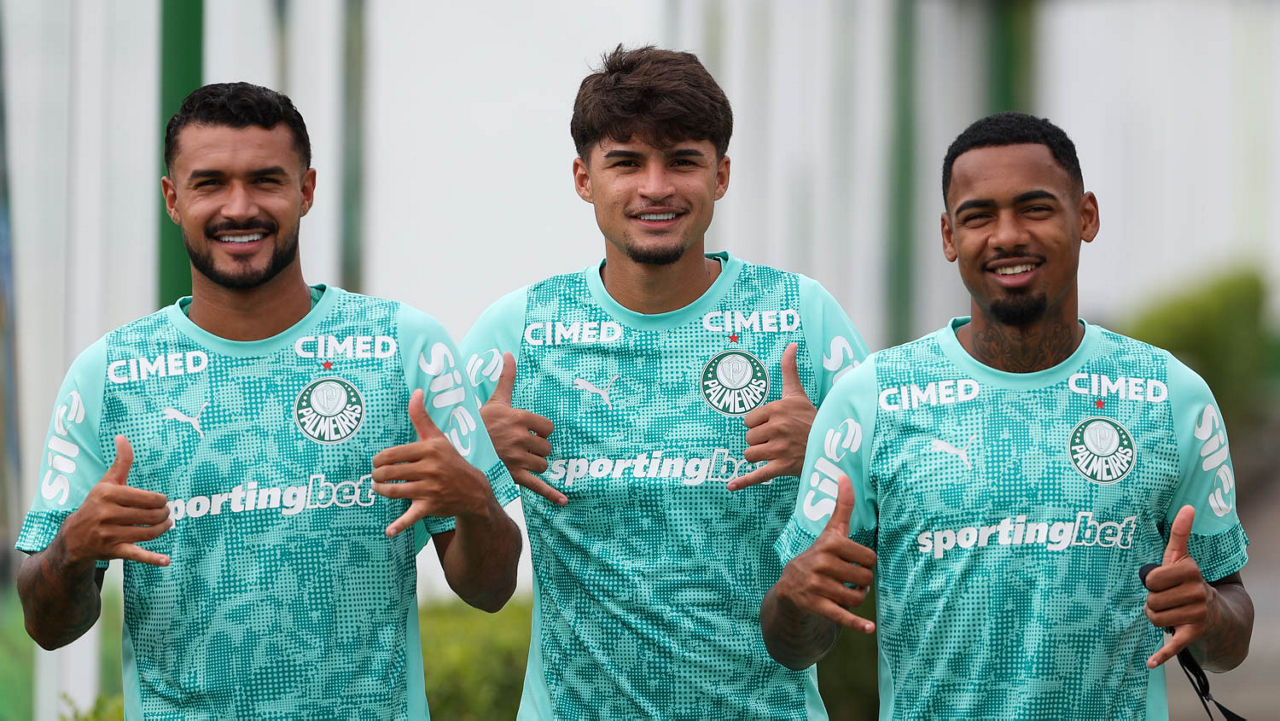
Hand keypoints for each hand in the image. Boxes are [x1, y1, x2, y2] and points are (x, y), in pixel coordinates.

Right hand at [59, 435, 170, 565]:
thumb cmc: (96, 505)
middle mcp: (106, 514)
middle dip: (164, 514)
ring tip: (167, 524)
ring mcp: (109, 534)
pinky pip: (136, 554)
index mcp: (107, 494)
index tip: (161, 501)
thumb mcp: (106, 483)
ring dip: (163, 528)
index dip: (160, 500)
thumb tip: (123, 436)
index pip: (147, 498)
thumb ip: (121, 462)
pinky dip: (152, 558)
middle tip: (166, 513)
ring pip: (148, 532)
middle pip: (150, 515)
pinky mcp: (113, 551)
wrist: (73, 537)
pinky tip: (166, 560)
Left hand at [372, 390, 493, 536]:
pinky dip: (400, 525)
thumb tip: (415, 392)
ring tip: (378, 488)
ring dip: (380, 491)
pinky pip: (412, 516)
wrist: (474, 489)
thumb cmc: (451, 460)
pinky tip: (389, 531)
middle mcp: (430, 468)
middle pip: (389, 472)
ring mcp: (430, 489)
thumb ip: (422, 416)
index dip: (378, 459)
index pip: (392, 453)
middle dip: (377, 475)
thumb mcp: (438, 438)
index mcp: (429, 449)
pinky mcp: (431, 506)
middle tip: (376, 476)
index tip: (377, 462)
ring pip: (394, 491)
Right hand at [479, 353, 564, 504]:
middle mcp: (520, 439)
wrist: (458, 448)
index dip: (541, 431)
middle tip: (521, 448)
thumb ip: (506, 378)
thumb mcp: (494, 400)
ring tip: (519, 460)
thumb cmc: (478, 423)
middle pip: (546, 448)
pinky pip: (537, 486)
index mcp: (518, 419)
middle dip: (537, 449)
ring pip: (542, 465)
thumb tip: (509, 353)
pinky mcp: (514, 476)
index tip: (530, 432)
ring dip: (535, 465)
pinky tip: (563, 501)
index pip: (547, 427)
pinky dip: (551, 494)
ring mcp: (518, 459)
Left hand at [729, 343, 814, 489]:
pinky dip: (744, 482)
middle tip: (776, 441)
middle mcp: (778, 427)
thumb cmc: (811, 418)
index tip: (772, 426)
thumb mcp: (798, 394)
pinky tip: (731, 486)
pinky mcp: (782, 467)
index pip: (749, 420)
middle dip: (758, 441)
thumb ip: (789, 369)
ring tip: (774, 454)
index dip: (758, 425)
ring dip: (759, 456)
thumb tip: (791, 343)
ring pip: (750, 454)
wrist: (832, 445)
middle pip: (748, 438)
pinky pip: (757, 475)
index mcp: (778, 409)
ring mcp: (780, 448)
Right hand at [773, 476, 875, 631]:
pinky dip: (857, 624)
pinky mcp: (815, 605)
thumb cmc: (819, 557)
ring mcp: (816, 585)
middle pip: (865, 578)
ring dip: (857, 599)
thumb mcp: (830, 532)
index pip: (869, 557)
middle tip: (850, 582)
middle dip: (862, 583)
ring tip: (845, 594)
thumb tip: (845, 474)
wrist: (789, 588)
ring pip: (857, 597)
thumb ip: (841, 506)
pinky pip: (842, 615)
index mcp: (829, 544)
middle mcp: (821, 563)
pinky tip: (869, 629)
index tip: (855, 563)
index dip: (867, 563)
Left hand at [1144, 505, 1216, 667]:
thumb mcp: (1182, 556)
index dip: (1150, 582)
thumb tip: (1186, 506)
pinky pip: (1175, 645)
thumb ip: (1180, 533)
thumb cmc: (1188, 581)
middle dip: (1152, 602)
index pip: (1151, 579)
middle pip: (1151, 600)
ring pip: (1155, 619)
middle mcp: (1197, 592)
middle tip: (1164, 600)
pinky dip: (1162, 654)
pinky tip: (1149, 662)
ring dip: (1155, 618)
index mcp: (1190, 571)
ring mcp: (1197, 614)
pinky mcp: (1194, 634)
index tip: (1160, 582)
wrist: (1218, 612)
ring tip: (1168, 612)